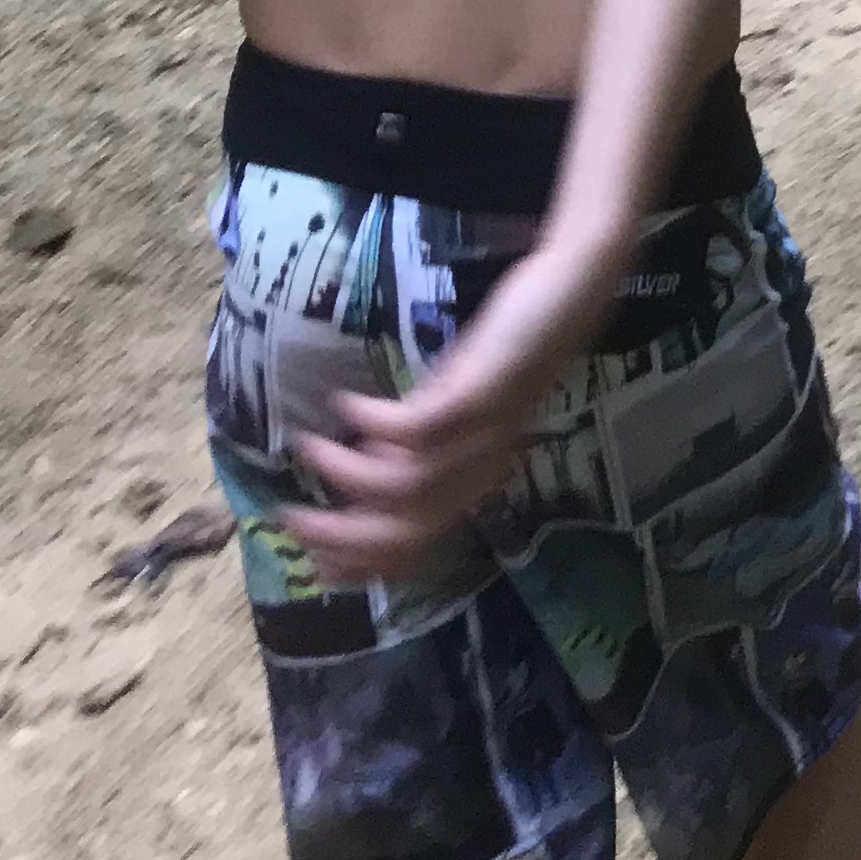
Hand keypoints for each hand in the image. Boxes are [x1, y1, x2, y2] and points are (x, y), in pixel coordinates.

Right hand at [281, 239, 607, 583]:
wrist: (567, 293)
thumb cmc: (508, 348)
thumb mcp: (453, 404)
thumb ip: (413, 443)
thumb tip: (358, 475)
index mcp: (472, 476)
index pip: (416, 542)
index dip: (365, 563)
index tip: (316, 566)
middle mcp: (478, 466)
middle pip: (406, 527)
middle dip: (344, 534)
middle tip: (293, 518)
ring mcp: (482, 432)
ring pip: (406, 485)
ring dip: (347, 475)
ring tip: (309, 448)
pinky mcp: (482, 391)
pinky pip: (420, 427)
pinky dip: (374, 425)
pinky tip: (346, 404)